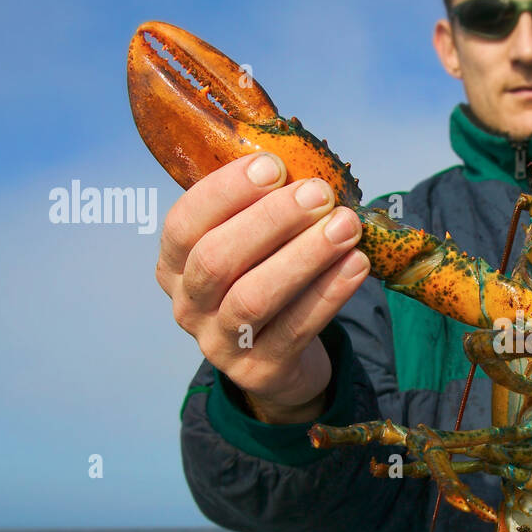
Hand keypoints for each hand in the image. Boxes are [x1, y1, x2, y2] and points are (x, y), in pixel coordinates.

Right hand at [156, 153, 370, 422]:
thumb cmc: (265, 282)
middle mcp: (187, 305)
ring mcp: (220, 344)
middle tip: (319, 193)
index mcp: (175, 265)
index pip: (183, 224)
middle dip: (271, 221)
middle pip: (216, 260)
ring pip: (254, 299)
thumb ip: (262, 209)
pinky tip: (356, 264)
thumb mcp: (250, 248)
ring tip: (346, 226)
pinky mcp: (260, 372)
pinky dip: (328, 294)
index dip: (225, 192)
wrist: (280, 362)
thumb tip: (302, 159)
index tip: (273, 165)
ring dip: (304, 257)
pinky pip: (296, 330)